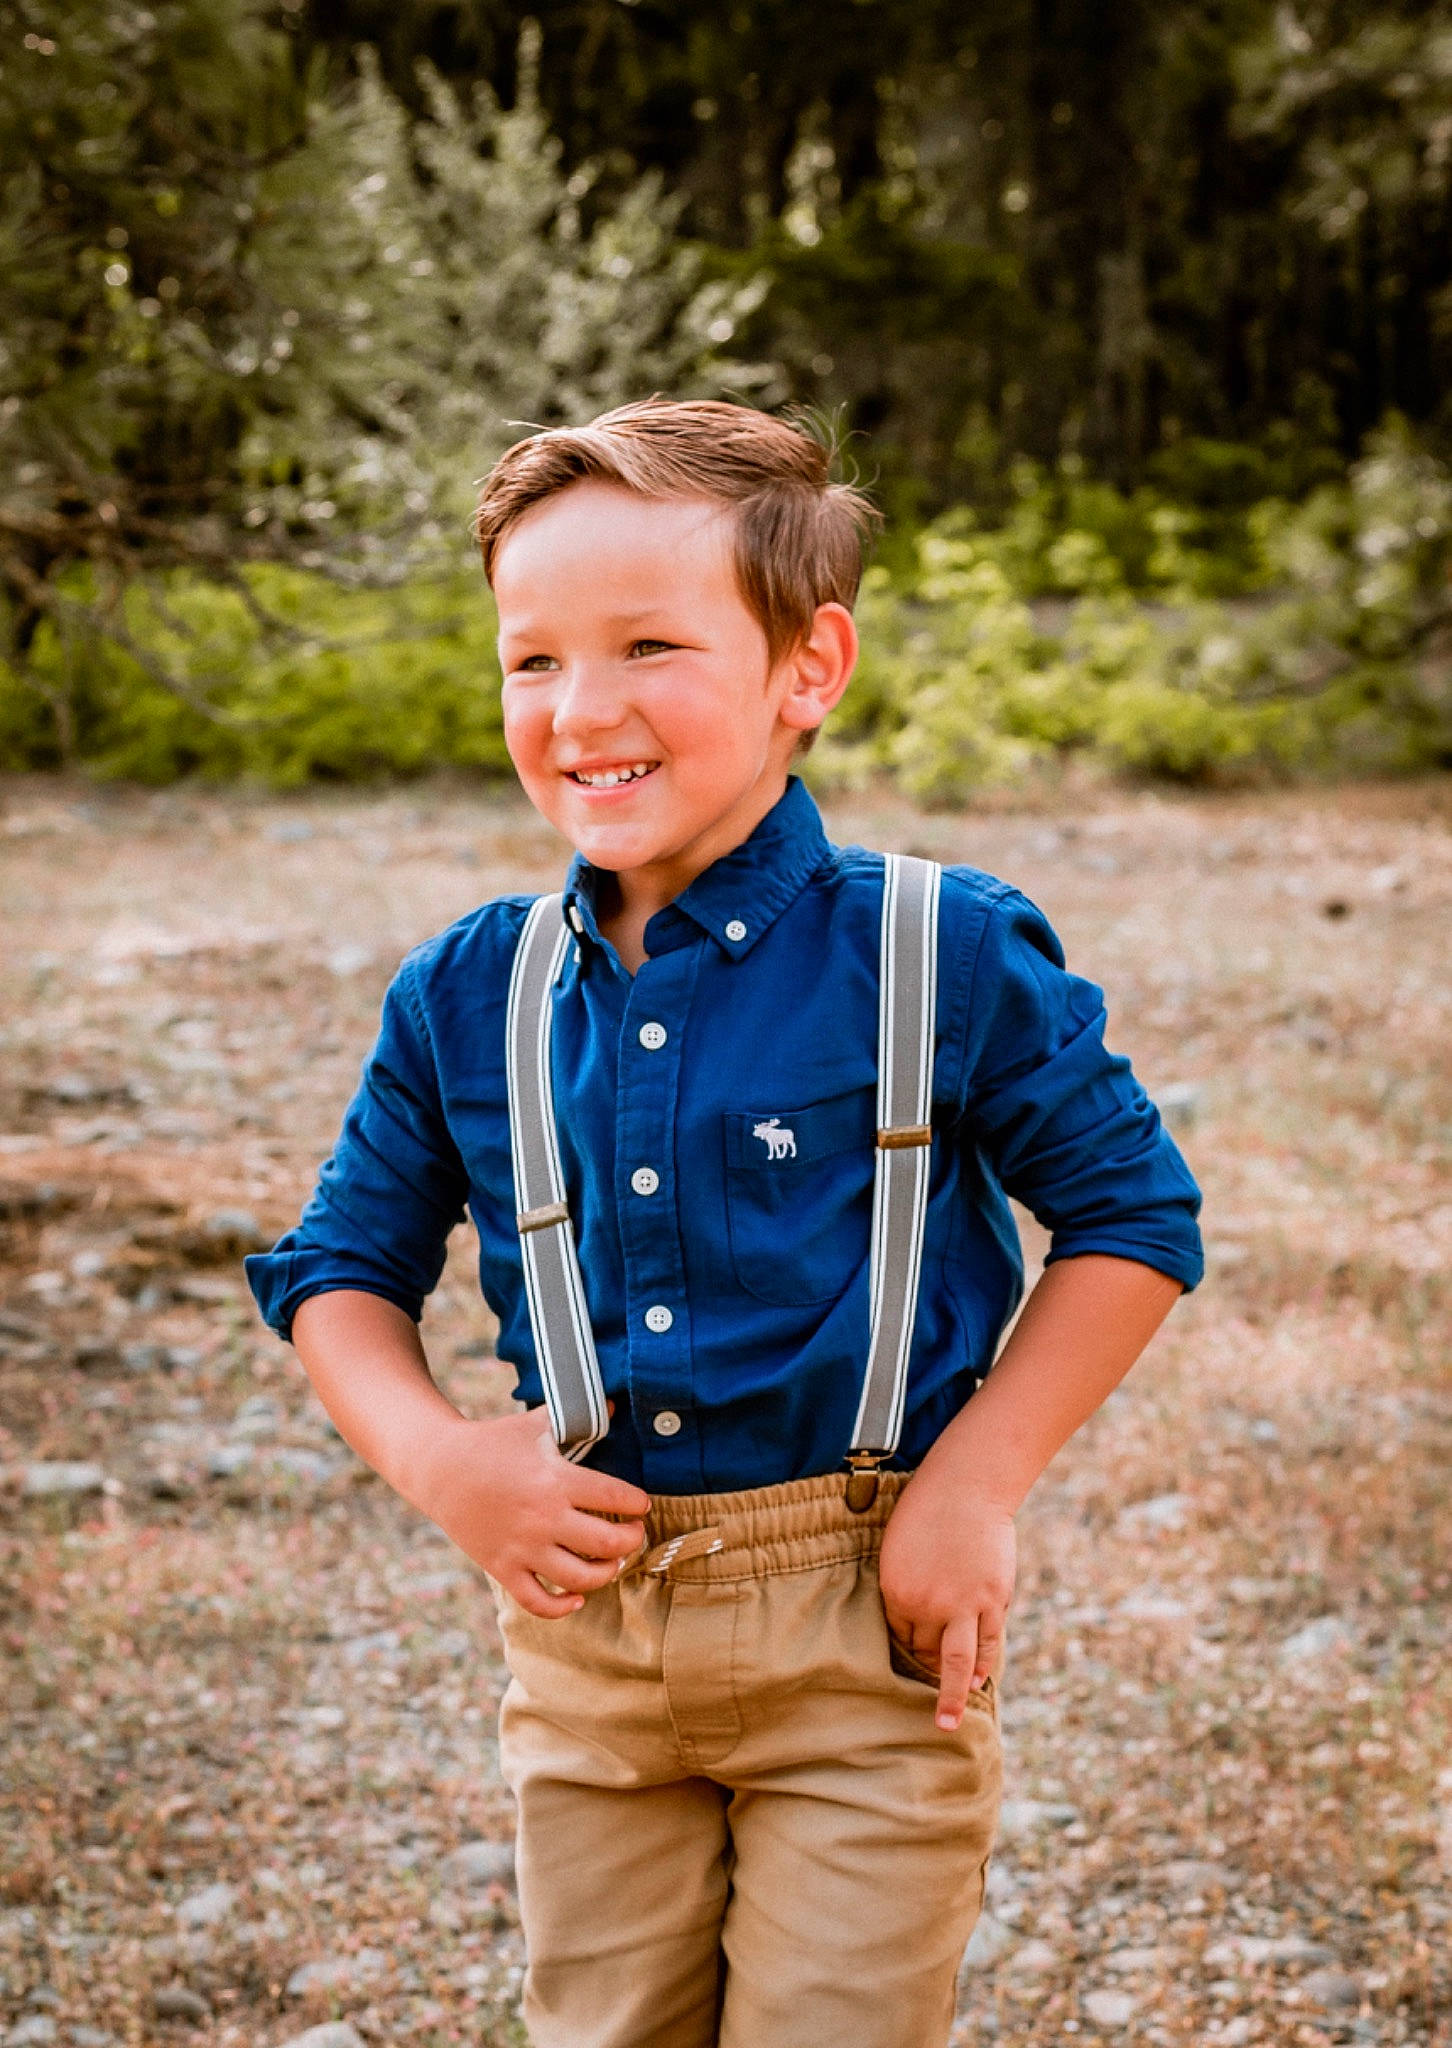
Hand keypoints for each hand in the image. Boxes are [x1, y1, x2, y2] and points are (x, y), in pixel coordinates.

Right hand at [418, 1406, 649, 1617]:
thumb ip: (575, 1416)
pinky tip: (577, 1598)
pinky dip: (562, 1607)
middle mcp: (544, 1518)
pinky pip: (538, 1602)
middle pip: (607, 1543)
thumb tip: (611, 1402)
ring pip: (579, 1578)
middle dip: (632, 1541)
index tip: (641, 1504)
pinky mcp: (502, 1568)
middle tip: (634, 1534)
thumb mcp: (535, 1423)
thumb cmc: (492, 1443)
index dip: (636, 1503)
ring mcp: (522, 1547)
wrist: (440, 1467)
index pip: (615, 1496)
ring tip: (613, 1562)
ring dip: (606, 1573)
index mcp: (556, 1480)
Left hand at [878, 1474, 1015, 1732]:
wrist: (966, 1488)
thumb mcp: (899, 1549)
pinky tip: (977, 1682)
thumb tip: (913, 1617)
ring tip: (947, 1724)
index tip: (910, 1654)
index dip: (906, 1643)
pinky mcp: (991, 1601)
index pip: (899, 1634)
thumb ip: (905, 1587)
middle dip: (926, 1667)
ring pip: (956, 1664)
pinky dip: (982, 1666)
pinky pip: (987, 1644)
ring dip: (952, 1697)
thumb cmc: (926, 1512)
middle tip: (926, 1693)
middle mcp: (928, 1606)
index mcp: (897, 1592)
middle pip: (924, 1650)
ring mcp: (963, 1606)